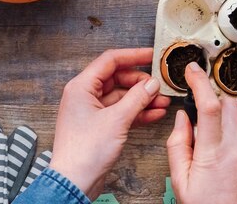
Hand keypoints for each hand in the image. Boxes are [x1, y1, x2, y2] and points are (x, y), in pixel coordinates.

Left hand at [49, 48, 170, 199]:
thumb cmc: (83, 152)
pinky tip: (154, 112)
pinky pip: (121, 112)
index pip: (110, 61)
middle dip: (140, 82)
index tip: (151, 55)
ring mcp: (92, 111)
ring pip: (121, 97)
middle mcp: (84, 96)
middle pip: (117, 78)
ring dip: (142, 98)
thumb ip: (137, 98)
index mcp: (81, 87)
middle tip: (158, 85)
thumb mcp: (117, 120)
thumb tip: (151, 84)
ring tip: (161, 100)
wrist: (75, 181)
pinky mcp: (99, 125)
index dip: (133, 56)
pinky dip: (137, 112)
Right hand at [167, 62, 236, 202]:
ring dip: (221, 125)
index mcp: (215, 154)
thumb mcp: (181, 183)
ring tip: (208, 153)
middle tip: (199, 115)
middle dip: (212, 102)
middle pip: (228, 106)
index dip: (200, 83)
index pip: (209, 107)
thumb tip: (182, 120)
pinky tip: (221, 163)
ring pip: (236, 122)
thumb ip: (178, 145)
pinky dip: (230, 141)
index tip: (192, 70)